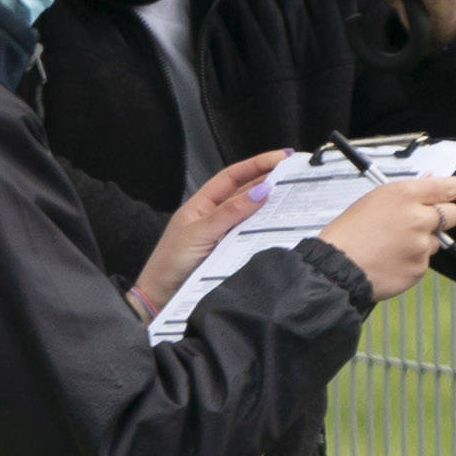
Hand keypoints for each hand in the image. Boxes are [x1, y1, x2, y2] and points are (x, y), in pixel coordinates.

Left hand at [129, 150, 286, 318]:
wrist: (159, 299)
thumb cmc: (169, 266)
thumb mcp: (200, 234)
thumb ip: (230, 213)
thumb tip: (260, 191)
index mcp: (201, 205)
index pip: (233, 176)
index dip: (257, 164)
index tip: (281, 157)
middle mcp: (212, 216)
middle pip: (245, 192)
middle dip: (270, 180)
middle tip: (297, 174)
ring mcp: (222, 234)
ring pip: (251, 214)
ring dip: (271, 204)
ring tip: (295, 195)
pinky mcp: (228, 253)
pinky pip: (250, 235)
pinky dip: (265, 229)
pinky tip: (280, 226)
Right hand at [314, 170, 455, 300]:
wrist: (336, 267)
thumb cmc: (349, 233)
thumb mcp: (373, 201)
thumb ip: (405, 194)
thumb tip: (429, 181)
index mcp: (404, 195)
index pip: (445, 187)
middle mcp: (418, 217)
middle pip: (452, 214)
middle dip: (444, 216)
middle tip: (423, 222)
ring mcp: (421, 245)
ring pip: (436, 241)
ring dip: (422, 242)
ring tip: (392, 247)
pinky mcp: (419, 268)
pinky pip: (423, 262)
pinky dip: (411, 262)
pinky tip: (390, 261)